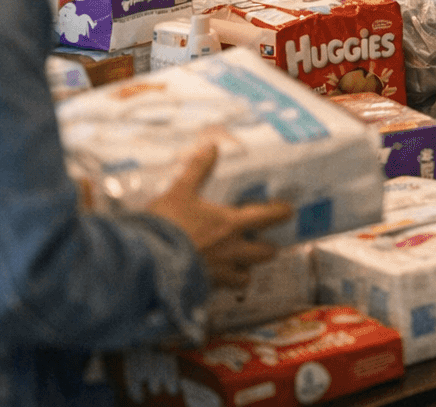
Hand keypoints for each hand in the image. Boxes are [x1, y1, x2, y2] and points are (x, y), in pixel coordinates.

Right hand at [144, 143, 292, 288]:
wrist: (148, 261)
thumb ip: (198, 169)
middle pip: (266, 253)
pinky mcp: (207, 289)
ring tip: (239, 264)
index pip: (268, 218)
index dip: (281, 213)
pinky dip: (224, 284)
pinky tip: (214, 279)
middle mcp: (233, 251)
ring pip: (247, 277)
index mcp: (230, 224)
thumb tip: (212, 146)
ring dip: (246, 270)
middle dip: (267, 247)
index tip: (287, 211)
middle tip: (264, 242)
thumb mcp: (180, 191)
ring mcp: (222, 273)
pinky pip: (224, 290)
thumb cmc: (167, 224)